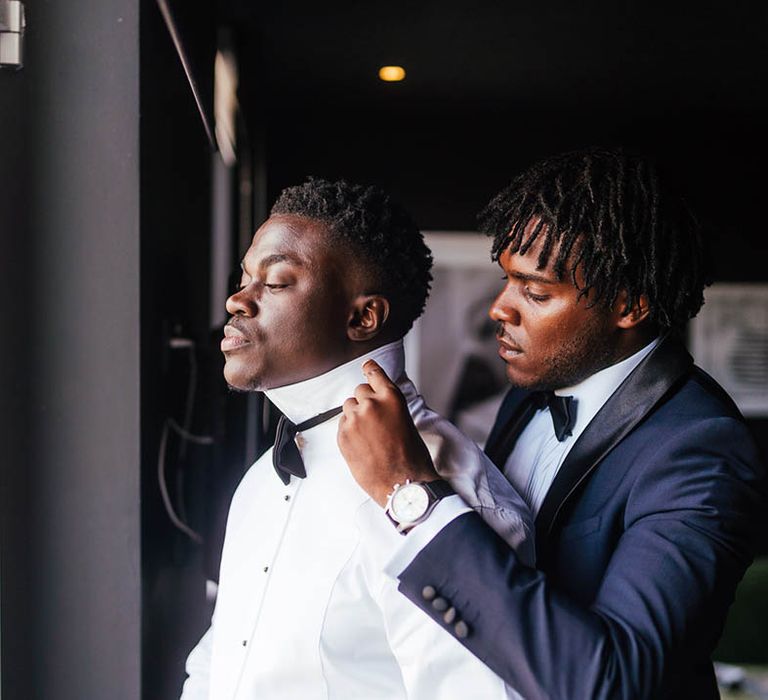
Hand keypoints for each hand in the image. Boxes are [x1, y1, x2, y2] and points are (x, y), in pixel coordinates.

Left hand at [338, 360, 438, 506]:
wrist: (403, 484)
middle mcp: (371, 404)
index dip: (369, 369)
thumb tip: (375, 402)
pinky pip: (341, 424)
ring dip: (355, 416)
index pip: (374, 374)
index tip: (366, 366)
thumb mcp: (406, 421)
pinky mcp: (342, 435)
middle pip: (359, 390)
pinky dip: (349, 431)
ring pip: (348, 407)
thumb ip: (388, 407)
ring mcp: (354, 419)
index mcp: (391, 397)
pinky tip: (362, 445)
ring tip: (368, 435)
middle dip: (365, 401)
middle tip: (374, 420)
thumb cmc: (411, 457)